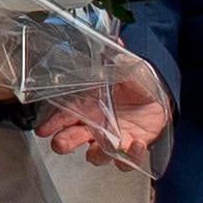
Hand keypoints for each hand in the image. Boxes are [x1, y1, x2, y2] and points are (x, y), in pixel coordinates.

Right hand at [41, 56, 170, 166]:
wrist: (159, 97)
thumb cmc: (136, 83)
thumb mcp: (125, 67)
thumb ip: (115, 57)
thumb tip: (115, 40)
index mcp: (86, 107)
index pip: (62, 117)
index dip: (51, 124)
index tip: (43, 129)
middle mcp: (94, 127)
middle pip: (71, 140)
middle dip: (64, 143)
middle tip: (61, 142)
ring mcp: (111, 140)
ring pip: (96, 155)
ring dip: (97, 154)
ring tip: (105, 145)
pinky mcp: (130, 149)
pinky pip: (126, 162)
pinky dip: (130, 157)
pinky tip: (134, 144)